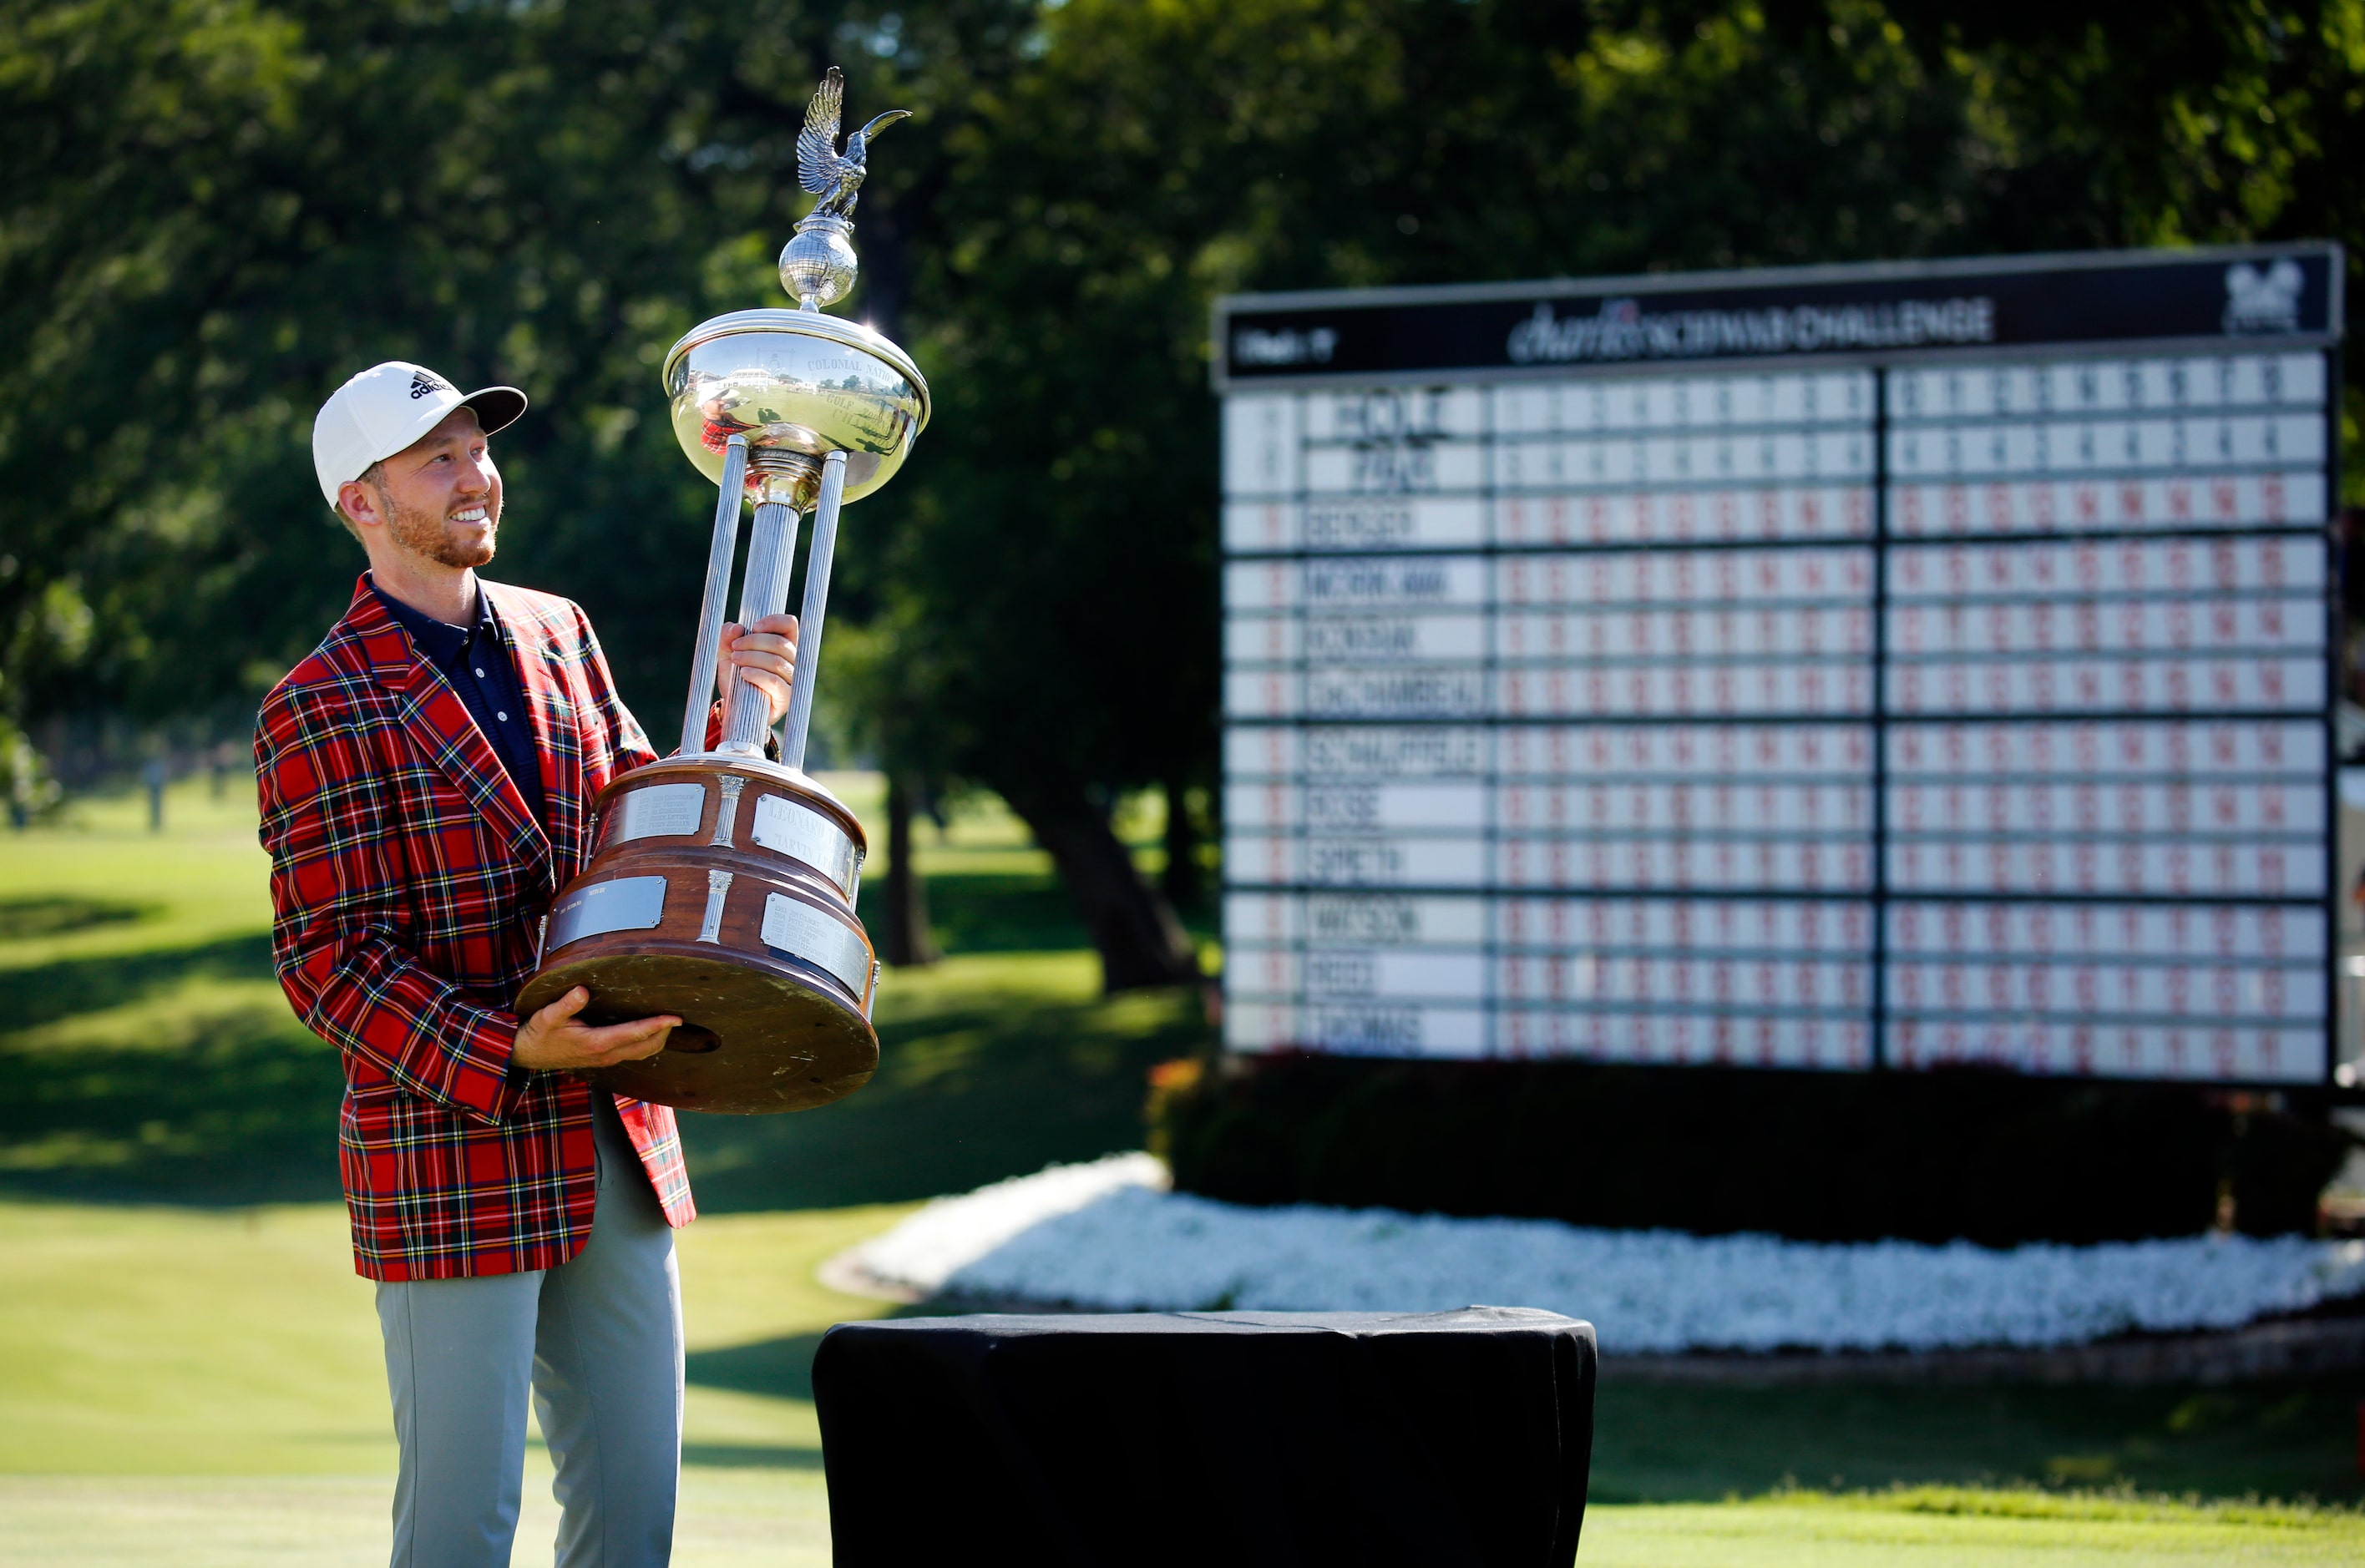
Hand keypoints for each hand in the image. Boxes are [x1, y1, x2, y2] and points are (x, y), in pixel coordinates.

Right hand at [512, 986, 677, 1071]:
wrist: (528, 1055)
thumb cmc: (539, 1034)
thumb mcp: (548, 1016)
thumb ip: (566, 1004)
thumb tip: (582, 990)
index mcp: (597, 1043)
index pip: (635, 1034)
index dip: (657, 1025)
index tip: (675, 1018)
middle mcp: (606, 1054)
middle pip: (646, 1046)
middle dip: (664, 1032)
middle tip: (677, 1016)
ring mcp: (607, 1058)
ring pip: (643, 1053)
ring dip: (658, 1039)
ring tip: (669, 1023)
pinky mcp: (605, 1058)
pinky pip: (634, 1053)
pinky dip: (648, 1043)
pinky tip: (651, 1031)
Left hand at [716, 613, 797, 726]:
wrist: (733, 707)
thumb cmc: (735, 677)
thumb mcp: (727, 653)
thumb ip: (727, 637)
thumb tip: (736, 627)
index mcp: (782, 646)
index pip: (790, 625)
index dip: (774, 621)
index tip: (753, 626)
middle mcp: (792, 661)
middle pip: (780, 643)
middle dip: (753, 641)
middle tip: (734, 647)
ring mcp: (791, 680)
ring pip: (777, 661)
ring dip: (752, 657)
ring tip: (735, 660)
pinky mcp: (786, 697)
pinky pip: (774, 681)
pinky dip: (757, 674)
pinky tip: (743, 673)